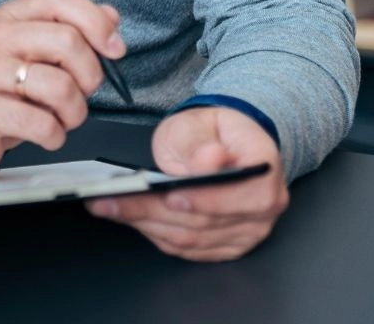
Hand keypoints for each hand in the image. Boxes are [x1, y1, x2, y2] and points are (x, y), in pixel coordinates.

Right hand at [0, 0, 124, 175]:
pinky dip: (55, 136)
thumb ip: (75, 31)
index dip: (95, 21)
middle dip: (90, 76)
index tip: (114, 48)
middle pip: (67, 42)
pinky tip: (46, 133)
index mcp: (11, 17)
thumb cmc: (5, 89)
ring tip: (62, 117)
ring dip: (74, 112)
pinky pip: (40, 124)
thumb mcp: (38, 55)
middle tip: (81, 93)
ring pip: (59, 86)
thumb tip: (110, 16)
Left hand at [86, 106, 286, 260]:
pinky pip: (188, 249)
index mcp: (264, 170)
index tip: (169, 196)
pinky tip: (129, 217)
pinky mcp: (226, 245)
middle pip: (207, 221)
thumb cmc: (210, 133)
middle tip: (112, 199)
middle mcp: (263, 207)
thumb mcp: (198, 123)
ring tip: (109, 206)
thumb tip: (210, 160)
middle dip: (154, 211)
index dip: (205, 200)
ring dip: (147, 224)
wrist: (217, 144)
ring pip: (193, 239)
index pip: (243, 195)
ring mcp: (247, 231)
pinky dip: (156, 234)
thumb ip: (199, 142)